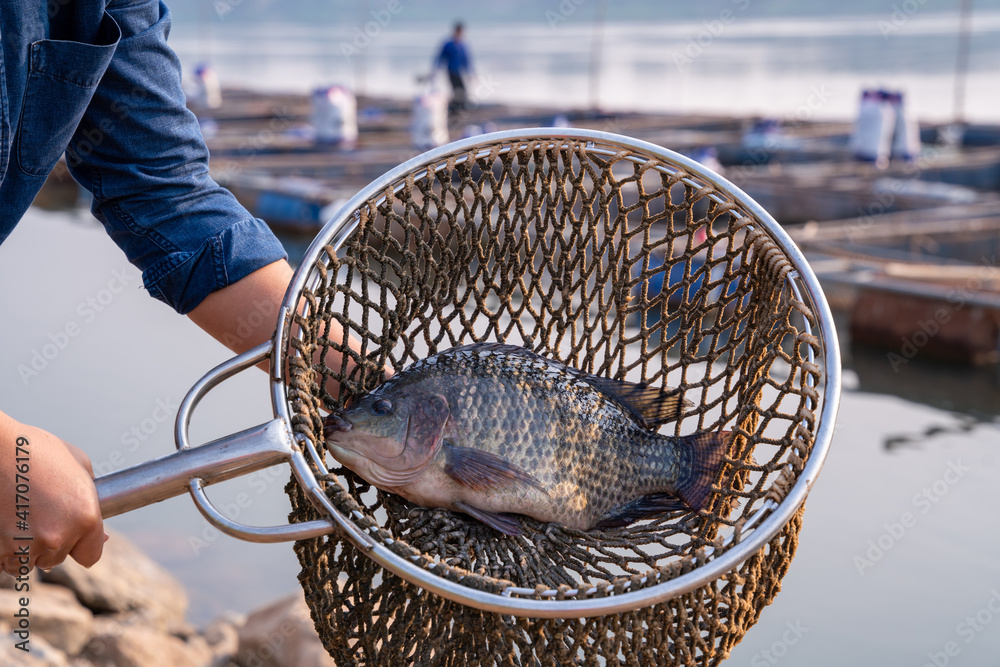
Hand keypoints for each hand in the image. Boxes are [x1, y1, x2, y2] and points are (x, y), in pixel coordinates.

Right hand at [0, 412, 105, 573]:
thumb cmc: (38, 450)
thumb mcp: (80, 467)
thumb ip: (93, 503)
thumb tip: (104, 536)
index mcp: (86, 517)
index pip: (90, 555)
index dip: (82, 546)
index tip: (74, 538)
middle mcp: (59, 536)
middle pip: (58, 558)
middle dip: (52, 543)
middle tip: (40, 515)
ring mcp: (26, 545)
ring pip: (28, 563)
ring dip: (26, 549)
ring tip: (21, 518)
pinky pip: (4, 561)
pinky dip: (4, 549)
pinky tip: (6, 524)